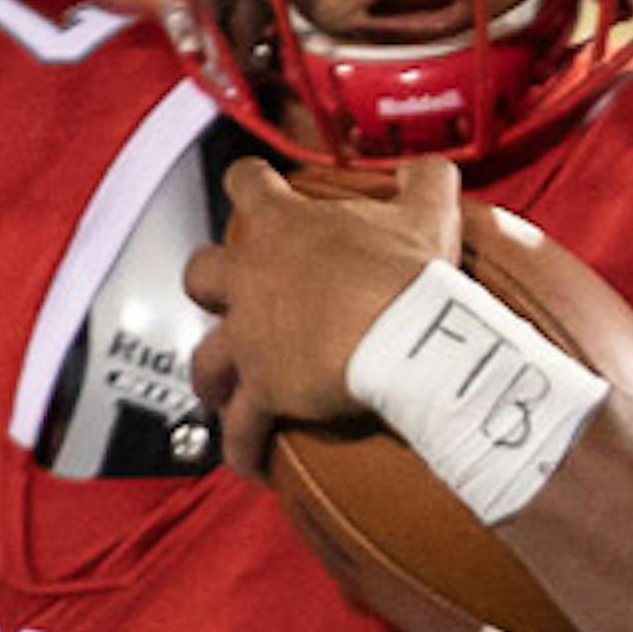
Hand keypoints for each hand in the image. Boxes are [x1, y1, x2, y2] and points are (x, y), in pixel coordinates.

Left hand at [185, 157, 462, 475]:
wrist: (409, 338)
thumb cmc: (411, 273)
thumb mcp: (428, 211)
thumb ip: (426, 180)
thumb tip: (431, 167)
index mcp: (285, 225)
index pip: (246, 183)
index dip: (250, 184)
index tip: (255, 187)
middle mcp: (251, 278)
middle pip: (201, 272)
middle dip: (211, 286)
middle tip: (234, 297)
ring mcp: (250, 336)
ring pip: (205, 359)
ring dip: (213, 376)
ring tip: (223, 392)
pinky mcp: (263, 390)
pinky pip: (240, 428)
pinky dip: (242, 447)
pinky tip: (249, 464)